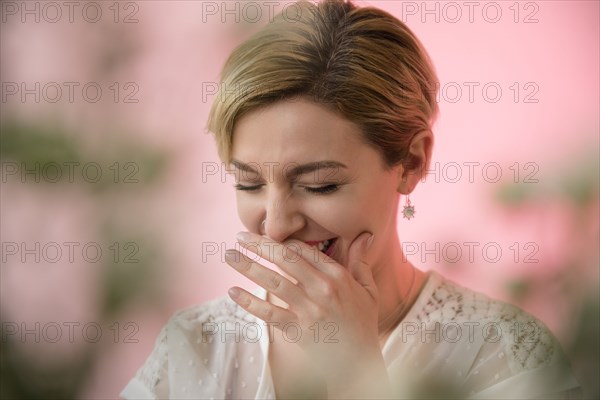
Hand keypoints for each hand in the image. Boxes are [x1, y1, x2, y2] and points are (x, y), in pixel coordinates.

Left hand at [225, 231, 392, 396]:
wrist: (359, 362)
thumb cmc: (362, 323)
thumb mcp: (368, 289)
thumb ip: (360, 261)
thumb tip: (365, 235)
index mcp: (337, 276)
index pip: (304, 250)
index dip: (282, 241)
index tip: (265, 236)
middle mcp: (322, 289)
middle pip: (284, 259)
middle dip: (259, 245)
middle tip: (239, 236)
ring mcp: (308, 309)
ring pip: (273, 282)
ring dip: (248, 267)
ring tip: (229, 256)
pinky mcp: (297, 329)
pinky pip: (269, 313)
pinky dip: (250, 302)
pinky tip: (233, 292)